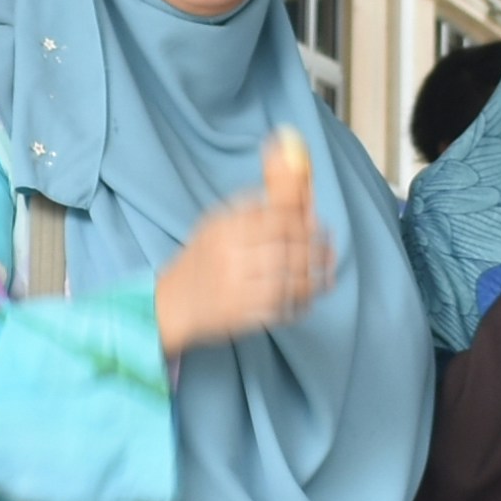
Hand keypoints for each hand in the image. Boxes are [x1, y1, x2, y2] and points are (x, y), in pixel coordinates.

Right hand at [154, 162, 333, 355]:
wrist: (170, 303)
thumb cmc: (201, 260)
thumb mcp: (217, 224)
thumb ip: (253, 207)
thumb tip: (295, 186)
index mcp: (225, 229)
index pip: (276, 220)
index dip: (304, 222)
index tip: (319, 225)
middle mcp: (229, 257)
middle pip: (286, 251)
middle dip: (316, 251)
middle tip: (329, 251)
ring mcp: (235, 288)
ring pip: (288, 281)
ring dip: (314, 279)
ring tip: (326, 276)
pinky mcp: (241, 315)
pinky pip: (280, 308)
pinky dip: (300, 303)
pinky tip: (309, 299)